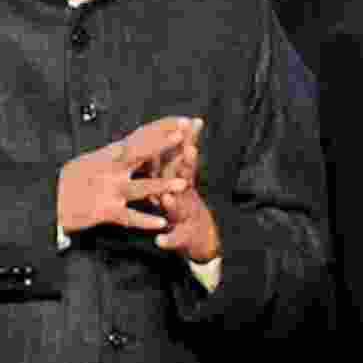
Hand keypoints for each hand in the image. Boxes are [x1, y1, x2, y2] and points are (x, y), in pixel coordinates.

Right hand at [57, 116, 189, 233]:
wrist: (46, 203)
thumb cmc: (71, 183)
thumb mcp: (90, 161)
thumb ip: (112, 155)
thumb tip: (127, 144)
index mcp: (109, 156)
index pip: (138, 138)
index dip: (160, 129)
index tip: (182, 120)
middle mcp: (109, 170)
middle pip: (138, 154)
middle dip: (161, 144)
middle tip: (183, 135)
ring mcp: (107, 190)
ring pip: (139, 187)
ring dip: (161, 186)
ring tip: (183, 184)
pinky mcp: (103, 212)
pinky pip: (128, 217)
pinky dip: (144, 220)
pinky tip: (161, 223)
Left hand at [153, 118, 220, 262]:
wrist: (202, 240)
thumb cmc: (187, 207)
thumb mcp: (184, 182)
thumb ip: (182, 160)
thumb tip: (186, 130)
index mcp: (184, 183)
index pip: (182, 157)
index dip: (184, 140)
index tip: (185, 122)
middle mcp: (188, 197)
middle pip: (187, 179)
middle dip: (188, 164)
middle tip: (189, 150)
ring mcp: (187, 217)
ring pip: (180, 209)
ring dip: (175, 204)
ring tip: (167, 198)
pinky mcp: (183, 238)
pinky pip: (175, 239)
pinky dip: (168, 240)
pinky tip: (160, 241)